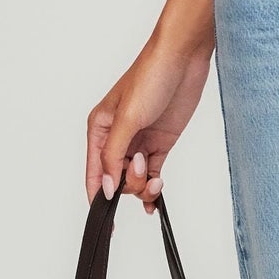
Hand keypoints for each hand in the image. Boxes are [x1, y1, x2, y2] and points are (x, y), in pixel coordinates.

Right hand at [86, 32, 212, 212]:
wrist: (183, 59)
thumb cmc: (150, 76)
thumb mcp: (128, 118)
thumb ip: (114, 155)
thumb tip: (107, 187)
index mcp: (99, 129)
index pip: (94, 171)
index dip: (98, 196)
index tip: (105, 219)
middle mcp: (117, 137)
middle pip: (116, 178)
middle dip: (129, 183)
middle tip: (142, 167)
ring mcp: (140, 141)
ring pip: (136, 179)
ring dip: (144, 185)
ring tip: (155, 175)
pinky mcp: (160, 143)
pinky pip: (153, 174)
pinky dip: (155, 188)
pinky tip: (157, 198)